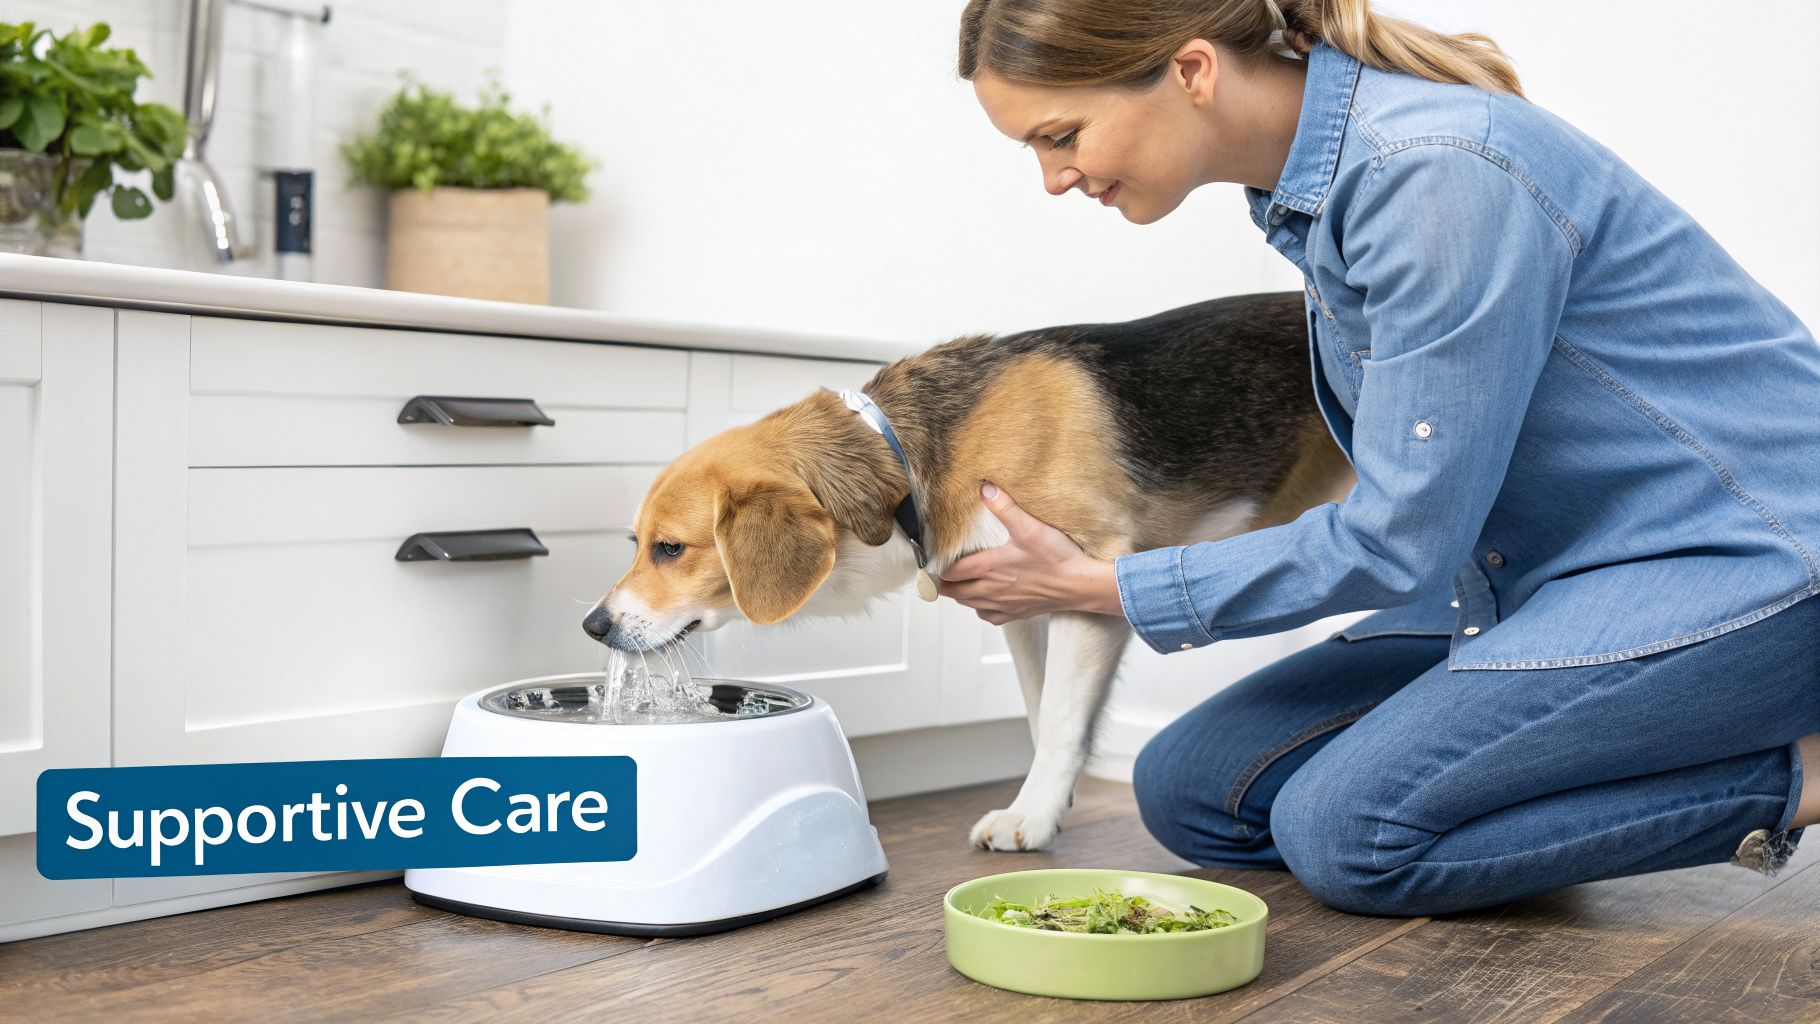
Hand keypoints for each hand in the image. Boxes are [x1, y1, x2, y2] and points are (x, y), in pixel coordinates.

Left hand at [937, 482, 1123, 624]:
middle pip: (955, 592)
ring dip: (960, 595)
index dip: (937, 568)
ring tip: (957, 583)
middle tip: (937, 573)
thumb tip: (986, 488)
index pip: (951, 572)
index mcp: (990, 568)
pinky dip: (981, 608)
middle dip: (943, 583)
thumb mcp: (1030, 527)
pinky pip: (989, 616)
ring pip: (970, 604)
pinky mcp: (1017, 613)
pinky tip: (985, 600)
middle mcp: (992, 590)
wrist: (1080, 585)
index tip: (930, 562)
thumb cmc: (1057, 558)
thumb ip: (1005, 507)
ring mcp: (1004, 604)